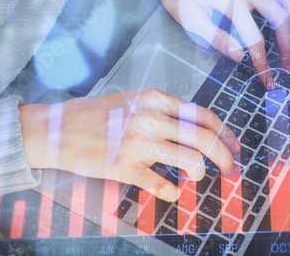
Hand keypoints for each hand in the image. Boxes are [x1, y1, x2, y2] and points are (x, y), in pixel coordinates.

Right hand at [20, 89, 239, 201]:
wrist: (55, 128)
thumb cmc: (95, 114)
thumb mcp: (133, 100)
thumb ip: (163, 111)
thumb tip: (196, 130)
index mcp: (154, 98)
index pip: (202, 114)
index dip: (224, 132)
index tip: (233, 145)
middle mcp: (150, 118)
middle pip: (203, 137)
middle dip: (224, 156)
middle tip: (229, 167)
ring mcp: (138, 143)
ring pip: (190, 160)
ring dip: (200, 172)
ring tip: (195, 176)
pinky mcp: (125, 167)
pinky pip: (161, 185)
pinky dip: (172, 191)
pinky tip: (172, 190)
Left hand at [145, 0, 289, 87]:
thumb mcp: (190, 20)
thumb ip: (216, 39)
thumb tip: (239, 57)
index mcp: (228, 0)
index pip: (254, 37)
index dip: (263, 62)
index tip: (268, 80)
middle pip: (277, 16)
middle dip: (285, 45)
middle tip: (285, 66)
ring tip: (289, 43)